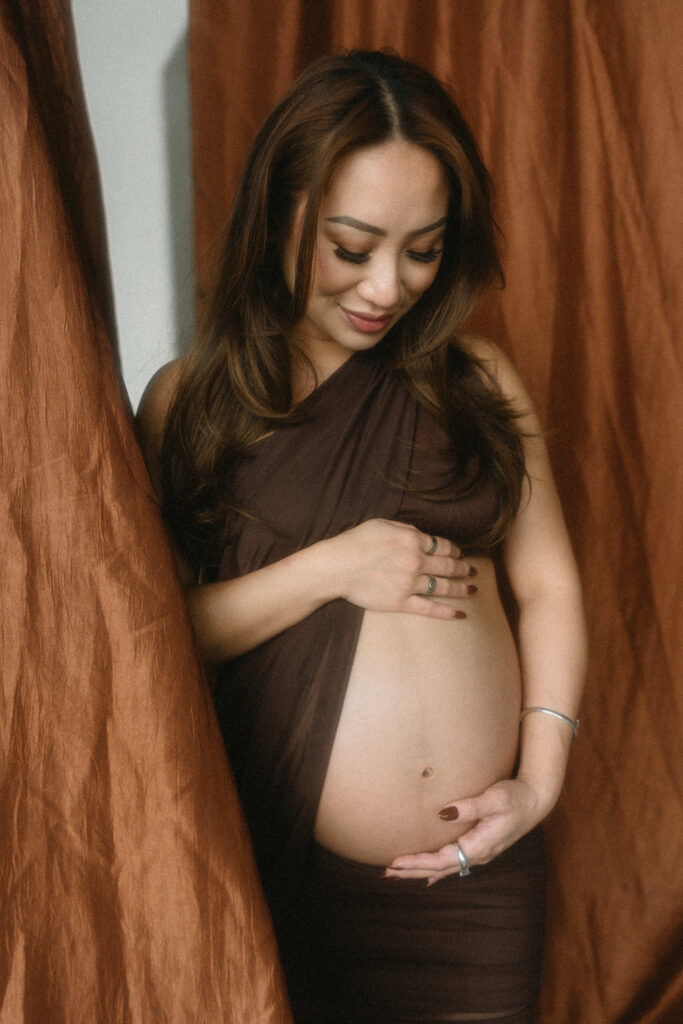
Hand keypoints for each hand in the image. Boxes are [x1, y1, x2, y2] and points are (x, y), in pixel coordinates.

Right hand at [325, 519, 474, 619]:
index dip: (455, 550)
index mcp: (413, 540)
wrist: (337, 567)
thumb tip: (422, 535)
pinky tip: (460, 613)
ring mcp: (410, 583)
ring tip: (473, 590)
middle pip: (448, 566)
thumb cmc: (355, 542)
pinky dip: (447, 612)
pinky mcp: (402, 602)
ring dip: (462, 588)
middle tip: (473, 571)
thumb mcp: (382, 524)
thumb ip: (406, 529)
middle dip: (464, 568)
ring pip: (444, 587)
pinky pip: (430, 608)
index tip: (460, 554)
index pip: (442, 546)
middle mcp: (416, 561)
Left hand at [384, 778, 553, 884]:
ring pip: (445, 868)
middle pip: (440, 869)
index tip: (396, 862)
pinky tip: (428, 877)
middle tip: (387, 873)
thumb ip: (470, 806)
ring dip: (421, 871)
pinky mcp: (479, 847)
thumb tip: (444, 812)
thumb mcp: (495, 798)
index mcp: (479, 845)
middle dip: (413, 871)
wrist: (536, 801)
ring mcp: (479, 853)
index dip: (418, 862)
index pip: (442, 860)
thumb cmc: (516, 797)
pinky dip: (437, 870)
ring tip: (398, 874)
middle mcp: (478, 855)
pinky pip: (454, 864)